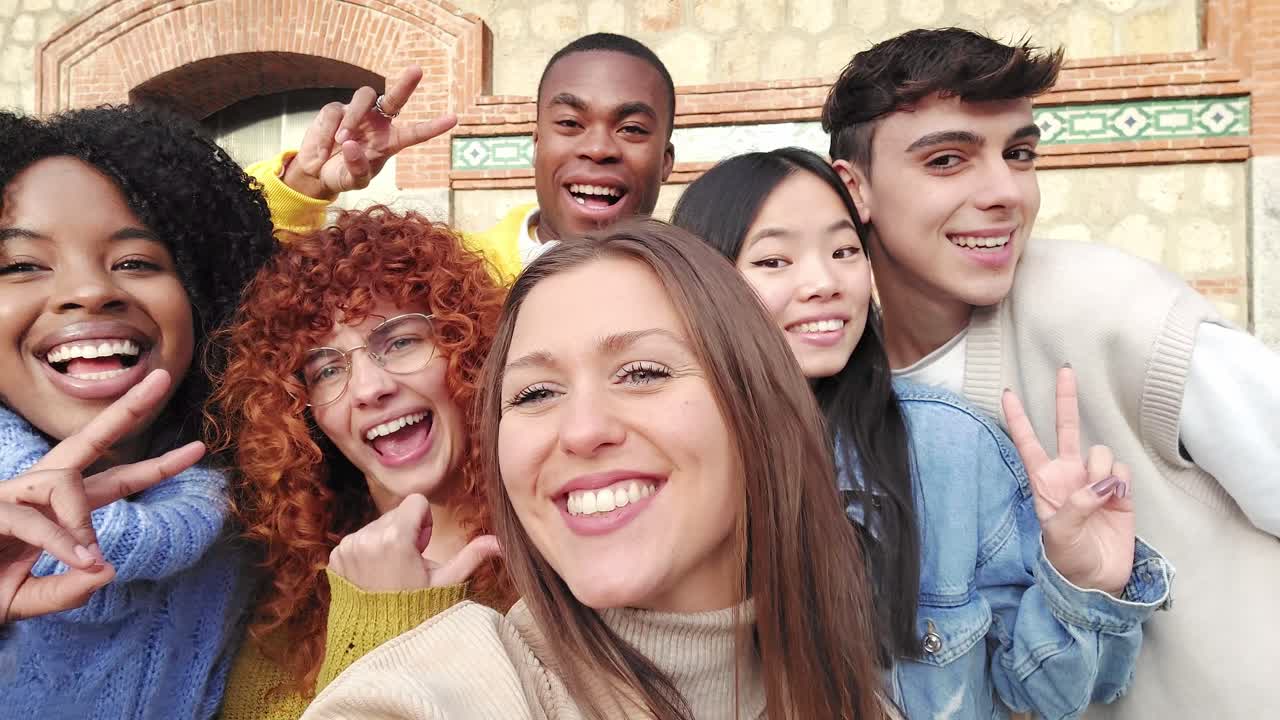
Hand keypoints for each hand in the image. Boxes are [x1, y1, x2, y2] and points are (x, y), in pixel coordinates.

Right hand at [0, 370, 206, 621]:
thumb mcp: (29, 601)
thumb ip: (66, 592)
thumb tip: (106, 573)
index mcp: (59, 510)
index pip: (115, 481)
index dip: (157, 465)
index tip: (199, 448)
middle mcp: (38, 492)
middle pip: (87, 441)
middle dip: (126, 410)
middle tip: (160, 378)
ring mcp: (11, 496)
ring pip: (61, 480)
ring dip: (80, 517)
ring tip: (87, 556)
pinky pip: (31, 518)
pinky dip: (59, 540)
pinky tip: (78, 558)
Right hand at [284, 66, 457, 199]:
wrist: (316, 172)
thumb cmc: (342, 176)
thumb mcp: (353, 181)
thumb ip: (357, 168)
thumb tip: (351, 145)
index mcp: (390, 142)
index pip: (415, 133)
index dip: (433, 126)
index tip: (454, 119)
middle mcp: (377, 122)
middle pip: (395, 98)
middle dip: (406, 84)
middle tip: (417, 70)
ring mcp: (357, 113)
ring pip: (363, 98)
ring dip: (353, 117)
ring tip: (342, 141)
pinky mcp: (335, 109)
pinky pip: (334, 112)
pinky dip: (327, 132)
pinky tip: (323, 151)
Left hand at [327, 494, 498, 591]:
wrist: (381, 638)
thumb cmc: (419, 607)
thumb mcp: (448, 582)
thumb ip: (472, 556)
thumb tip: (501, 543)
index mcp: (395, 537)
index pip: (416, 502)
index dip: (425, 523)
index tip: (422, 549)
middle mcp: (367, 537)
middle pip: (396, 514)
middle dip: (406, 532)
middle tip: (408, 565)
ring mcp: (348, 547)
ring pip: (377, 526)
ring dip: (386, 542)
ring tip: (391, 572)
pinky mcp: (336, 556)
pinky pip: (358, 539)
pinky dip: (368, 552)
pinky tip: (375, 575)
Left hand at [1002, 367, 1135, 594]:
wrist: (1098, 580)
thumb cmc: (1068, 560)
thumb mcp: (1060, 535)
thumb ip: (1076, 506)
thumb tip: (1101, 482)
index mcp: (1043, 483)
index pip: (1027, 444)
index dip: (1017, 419)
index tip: (1007, 393)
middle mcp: (1067, 475)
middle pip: (1065, 429)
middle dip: (1066, 399)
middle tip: (1065, 370)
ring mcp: (1093, 480)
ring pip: (1099, 451)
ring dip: (1100, 468)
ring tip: (1100, 498)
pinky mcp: (1119, 490)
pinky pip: (1120, 469)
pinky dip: (1119, 480)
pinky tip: (1116, 498)